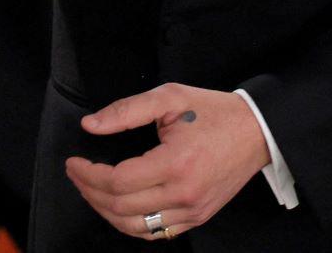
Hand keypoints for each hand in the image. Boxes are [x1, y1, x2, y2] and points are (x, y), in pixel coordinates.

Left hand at [65, 83, 270, 239]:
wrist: (257, 131)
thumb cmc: (214, 111)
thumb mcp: (170, 97)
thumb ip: (127, 111)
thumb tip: (91, 126)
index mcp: (176, 164)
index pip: (118, 181)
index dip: (88, 174)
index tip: (74, 161)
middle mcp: (184, 194)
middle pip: (121, 207)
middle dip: (90, 191)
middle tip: (77, 173)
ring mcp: (192, 211)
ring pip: (135, 227)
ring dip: (106, 211)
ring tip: (92, 190)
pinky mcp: (198, 217)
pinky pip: (156, 232)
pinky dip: (131, 224)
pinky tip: (119, 207)